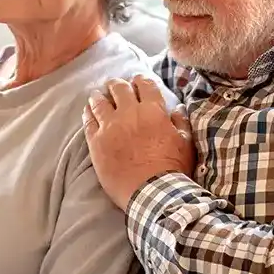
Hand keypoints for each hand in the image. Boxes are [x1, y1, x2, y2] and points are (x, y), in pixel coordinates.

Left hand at [83, 75, 194, 210]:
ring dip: (99, 96)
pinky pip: (88, 121)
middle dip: (118, 85)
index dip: (141, 80)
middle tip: (115, 85)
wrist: (152, 192)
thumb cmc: (173, 168)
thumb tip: (177, 109)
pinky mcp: (96, 142)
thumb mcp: (186, 143)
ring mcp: (110, 126)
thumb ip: (181, 123)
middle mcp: (129, 113)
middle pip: (120, 89)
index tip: (137, 81)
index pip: (145, 85)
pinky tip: (87, 110)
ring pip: (100, 102)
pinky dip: (88, 113)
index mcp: (153, 110)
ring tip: (97, 94)